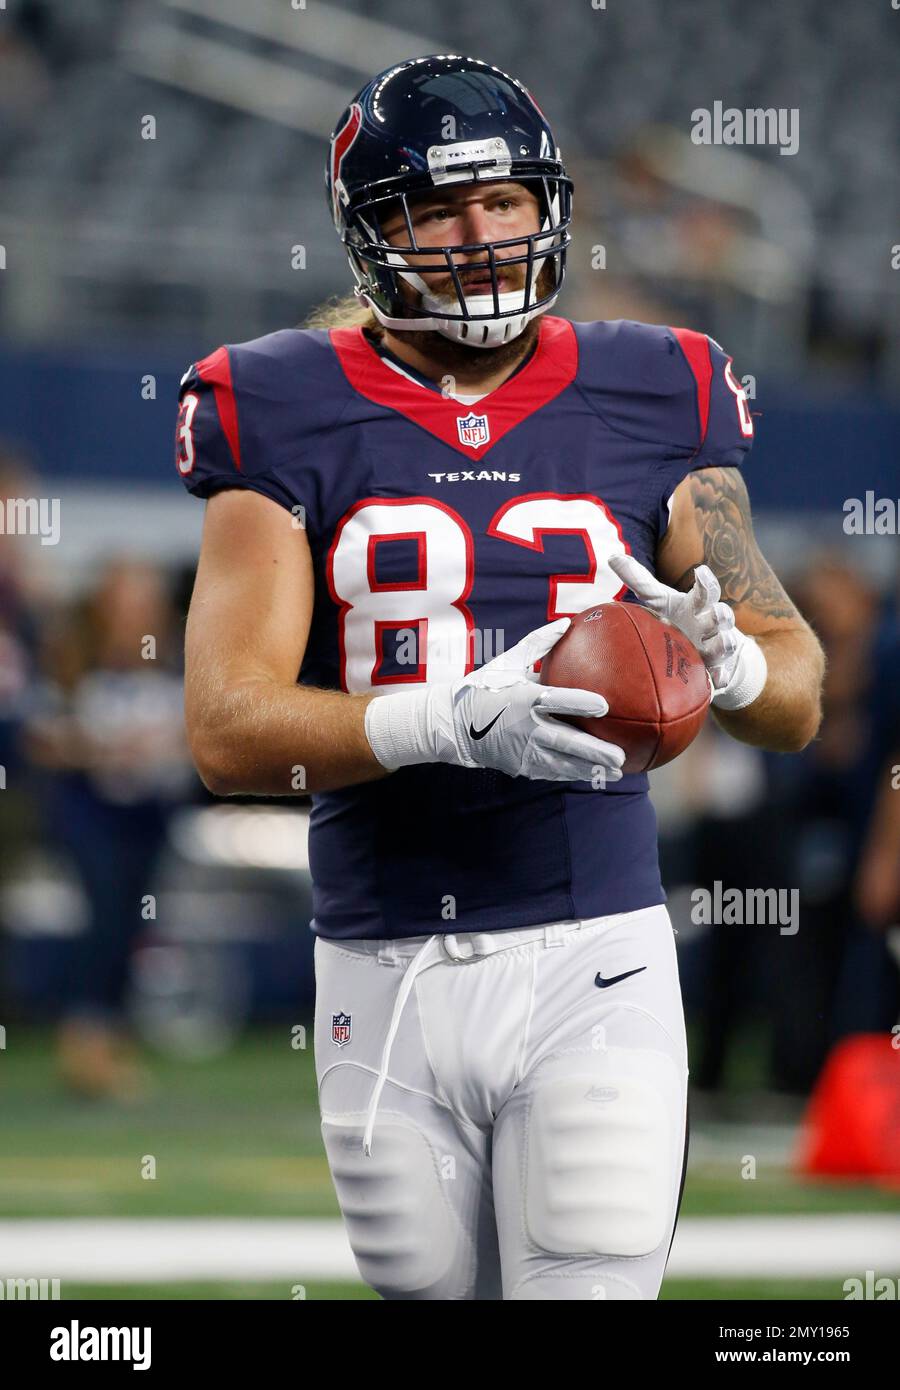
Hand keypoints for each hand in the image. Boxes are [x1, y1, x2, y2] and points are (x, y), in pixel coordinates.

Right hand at [365, 617, 625, 783]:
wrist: (454, 724)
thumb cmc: (485, 688)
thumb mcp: (508, 661)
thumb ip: (539, 643)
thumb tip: (566, 622)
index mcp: (523, 698)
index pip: (555, 700)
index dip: (579, 703)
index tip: (604, 705)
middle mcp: (525, 727)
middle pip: (564, 741)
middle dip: (593, 751)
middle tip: (619, 756)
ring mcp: (523, 749)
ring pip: (561, 763)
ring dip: (589, 769)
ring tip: (615, 771)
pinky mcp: (520, 764)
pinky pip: (550, 771)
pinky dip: (572, 774)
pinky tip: (593, 775)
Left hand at [607, 553, 766, 710]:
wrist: (706, 648)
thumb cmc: (681, 619)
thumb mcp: (661, 600)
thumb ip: (641, 581)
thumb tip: (614, 556)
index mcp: (699, 606)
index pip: (708, 590)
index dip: (707, 581)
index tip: (701, 571)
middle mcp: (712, 625)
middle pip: (724, 616)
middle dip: (723, 614)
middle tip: (717, 613)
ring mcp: (717, 648)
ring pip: (727, 645)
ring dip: (724, 644)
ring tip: (719, 644)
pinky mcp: (718, 670)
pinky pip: (723, 674)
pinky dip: (721, 677)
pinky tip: (717, 681)